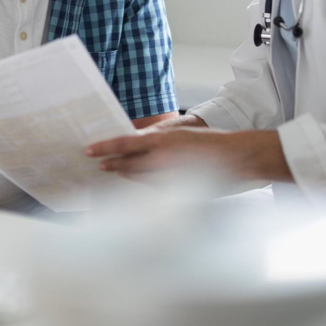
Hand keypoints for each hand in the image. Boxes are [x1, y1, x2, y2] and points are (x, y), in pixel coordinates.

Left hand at [86, 128, 291, 183]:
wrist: (236, 158)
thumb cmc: (209, 143)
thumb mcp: (179, 133)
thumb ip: (156, 138)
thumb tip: (137, 138)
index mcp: (160, 141)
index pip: (124, 144)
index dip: (104, 148)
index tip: (89, 151)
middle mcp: (161, 160)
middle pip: (127, 166)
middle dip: (112, 166)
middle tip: (99, 166)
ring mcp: (168, 178)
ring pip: (139, 180)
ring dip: (127, 177)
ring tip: (114, 173)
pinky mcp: (176, 192)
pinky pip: (154, 190)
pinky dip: (145, 186)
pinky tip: (141, 184)